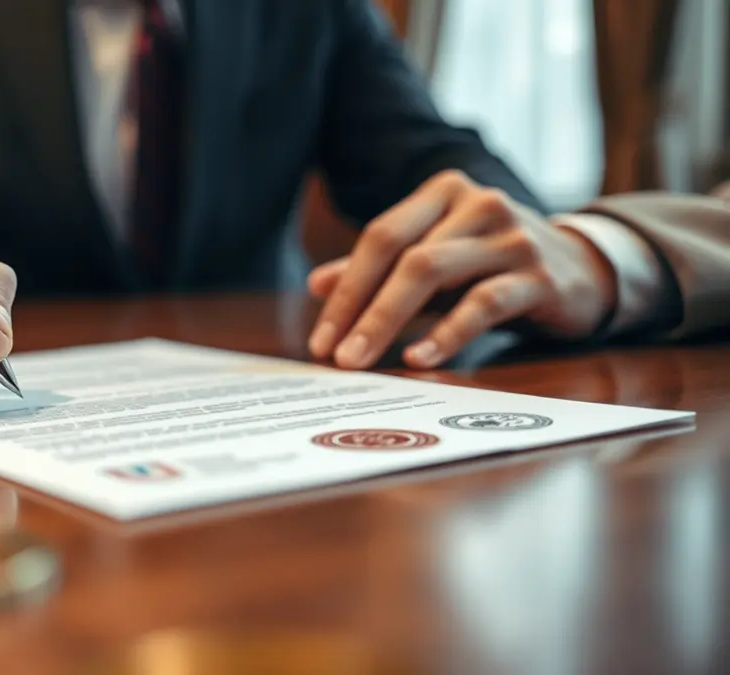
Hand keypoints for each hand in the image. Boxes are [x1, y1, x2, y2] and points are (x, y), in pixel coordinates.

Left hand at [307, 170, 615, 369]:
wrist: (585, 270)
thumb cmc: (492, 266)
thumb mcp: (435, 262)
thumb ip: (379, 271)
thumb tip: (317, 285)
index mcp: (443, 193)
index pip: (380, 237)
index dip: (345, 288)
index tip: (320, 338)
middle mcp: (478, 203)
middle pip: (403, 255)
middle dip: (360, 308)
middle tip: (334, 355)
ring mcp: (511, 237)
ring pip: (435, 273)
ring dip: (390, 320)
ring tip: (361, 360)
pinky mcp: (539, 276)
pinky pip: (483, 302)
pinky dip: (446, 333)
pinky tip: (419, 358)